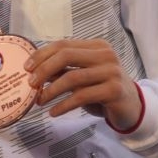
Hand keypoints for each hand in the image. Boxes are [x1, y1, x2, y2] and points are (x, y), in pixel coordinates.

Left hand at [26, 39, 141, 132]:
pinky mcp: (114, 90)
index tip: (27, 68)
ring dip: (51, 90)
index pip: (63, 45)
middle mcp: (106, 55)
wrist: (131, 107)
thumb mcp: (81, 77)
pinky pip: (81, 96)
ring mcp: (112, 71)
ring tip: (40, 101)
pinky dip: (63, 105)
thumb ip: (62, 70)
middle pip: (66, 56)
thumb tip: (33, 71)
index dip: (42, 55)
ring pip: (73, 77)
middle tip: (31, 84)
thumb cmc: (102, 89)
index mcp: (96, 46)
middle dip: (44, 70)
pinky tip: (53, 112)